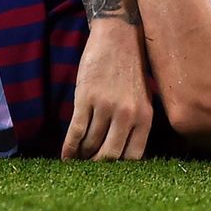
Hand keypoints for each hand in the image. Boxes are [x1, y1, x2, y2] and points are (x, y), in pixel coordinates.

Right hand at [61, 22, 152, 160]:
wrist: (119, 36)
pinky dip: (68, 148)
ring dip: (81, 156)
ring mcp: (106, 107)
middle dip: (97, 167)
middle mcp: (128, 114)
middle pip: (109, 157)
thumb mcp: (143, 97)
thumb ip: (136, 123)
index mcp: (145, 117)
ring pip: (90, 145)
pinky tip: (65, 156)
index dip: (118, 169)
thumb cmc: (131, 68)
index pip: (132, 157)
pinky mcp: (86, 99)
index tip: (109, 174)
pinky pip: (76, 132)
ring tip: (77, 160)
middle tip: (89, 170)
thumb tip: (121, 154)